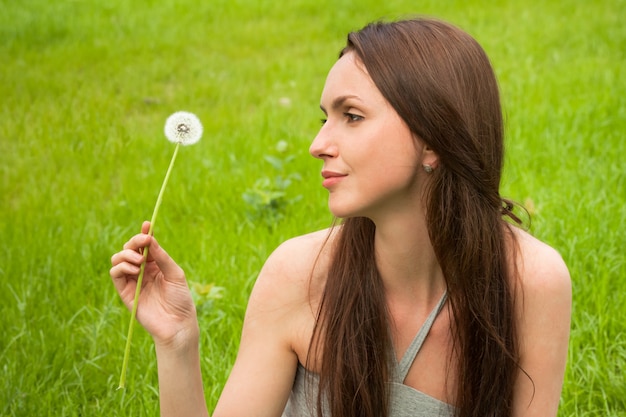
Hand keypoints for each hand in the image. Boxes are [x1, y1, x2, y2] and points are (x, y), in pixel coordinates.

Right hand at [110, 221, 197, 348]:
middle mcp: (142, 270)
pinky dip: (121, 267)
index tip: (147, 225)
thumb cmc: (180, 299)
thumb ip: (161, 257)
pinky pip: (115, 274)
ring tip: (139, 261)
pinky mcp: (124, 292)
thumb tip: (150, 238)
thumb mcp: (175, 273)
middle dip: (135, 242)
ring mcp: (132, 281)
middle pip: (130, 249)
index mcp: (156, 264)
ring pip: (118, 259)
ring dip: (126, 254)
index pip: (146, 246)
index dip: (144, 234)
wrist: (177, 323)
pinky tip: (135, 270)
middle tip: (144, 243)